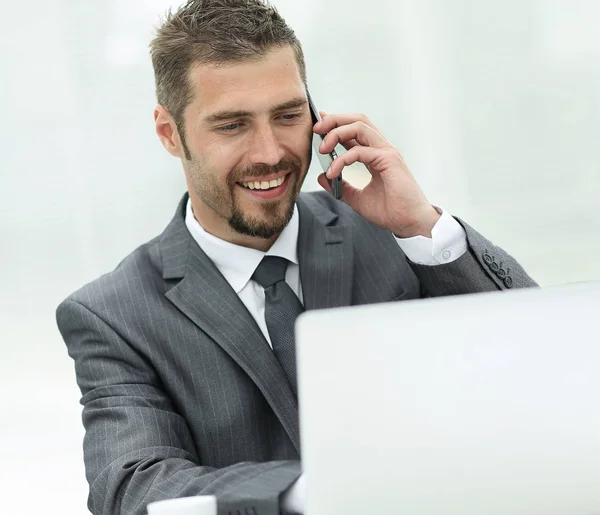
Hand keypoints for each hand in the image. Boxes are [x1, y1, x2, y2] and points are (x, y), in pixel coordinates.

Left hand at [314, 112, 439, 237]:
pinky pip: (360, 151)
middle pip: (357, 120)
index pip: (354, 131)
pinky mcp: (389, 160)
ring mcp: (386, 152)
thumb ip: (341, 187)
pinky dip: (343, 159)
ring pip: (359, 127)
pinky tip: (333, 172)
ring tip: (322, 149)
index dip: (336, 124)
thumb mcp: (357, 199)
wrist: (409, 223)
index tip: (319, 127)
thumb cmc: (391, 211)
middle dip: (334, 120)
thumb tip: (323, 177)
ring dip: (336, 133)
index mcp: (376, 154)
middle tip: (316, 129)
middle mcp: (382, 148)